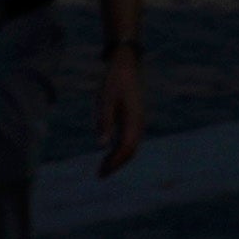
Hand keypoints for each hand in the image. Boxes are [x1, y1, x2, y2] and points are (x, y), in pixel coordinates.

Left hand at [96, 43, 149, 176]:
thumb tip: (102, 145)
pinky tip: (108, 152)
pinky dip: (119, 149)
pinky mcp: (133, 117)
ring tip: (102, 168)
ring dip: (118, 158)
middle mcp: (138, 122)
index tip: (101, 173)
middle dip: (116, 164)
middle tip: (100, 175)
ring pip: (131, 146)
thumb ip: (104, 121)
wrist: (126, 63)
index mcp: (134, 118)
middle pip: (130, 150)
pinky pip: (129, 139)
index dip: (115, 163)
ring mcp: (137, 120)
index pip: (126, 148)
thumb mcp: (105, 99)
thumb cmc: (114, 80)